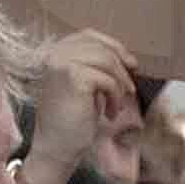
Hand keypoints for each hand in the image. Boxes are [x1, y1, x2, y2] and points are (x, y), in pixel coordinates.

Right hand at [18, 26, 141, 183]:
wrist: (56, 148)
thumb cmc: (72, 121)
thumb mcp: (85, 86)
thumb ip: (95, 66)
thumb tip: (126, 57)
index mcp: (55, 53)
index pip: (89, 35)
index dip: (113, 46)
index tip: (130, 64)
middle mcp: (55, 53)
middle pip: (101, 46)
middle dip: (121, 66)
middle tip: (129, 89)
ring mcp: (61, 63)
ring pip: (107, 60)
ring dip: (119, 83)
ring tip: (117, 104)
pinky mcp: (72, 76)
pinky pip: (107, 79)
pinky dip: (115, 96)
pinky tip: (109, 113)